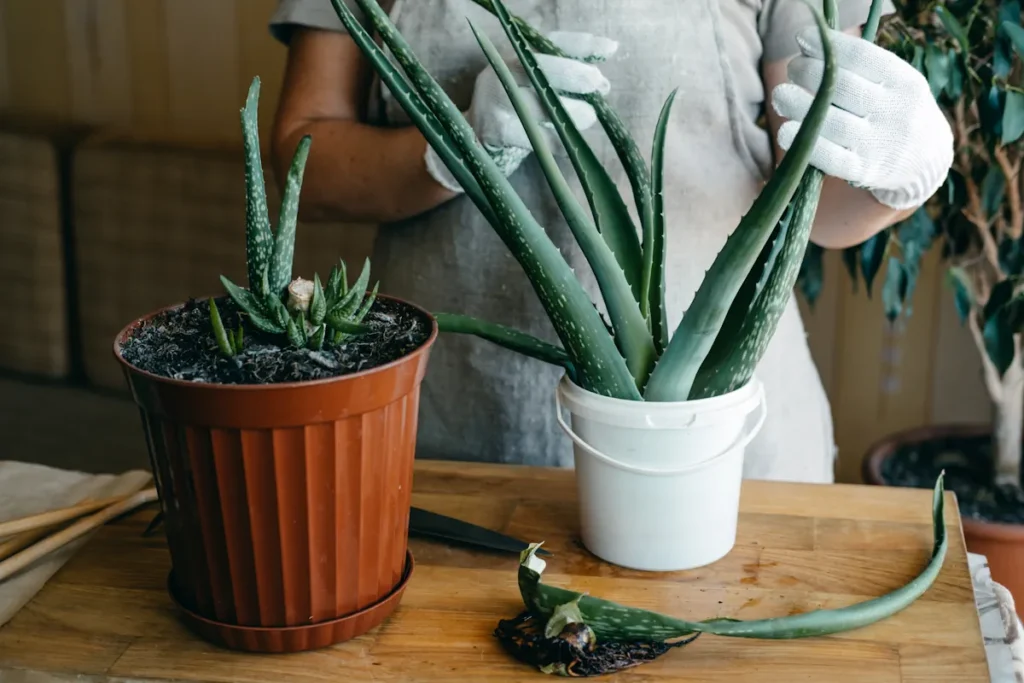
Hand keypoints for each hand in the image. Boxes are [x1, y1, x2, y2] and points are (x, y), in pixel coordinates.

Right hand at [425, 30, 617, 192]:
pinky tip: (568, 144)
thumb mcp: (534, 88)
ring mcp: (494, 100)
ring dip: (571, 112)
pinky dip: (556, 141)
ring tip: (589, 118)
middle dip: (576, 75)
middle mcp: (499, 71)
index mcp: (513, 55)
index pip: (550, 42)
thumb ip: (564, 81)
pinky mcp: (494, 129)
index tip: (610, 49)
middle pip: (542, 67)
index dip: (581, 44)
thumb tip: (603, 83)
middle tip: (599, 87)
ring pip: (540, 103)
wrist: (471, 142)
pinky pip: (533, 136)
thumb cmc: (513, 112)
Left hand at [771, 26, 953, 210]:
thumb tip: (810, 47)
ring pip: (831, 122)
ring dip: (798, 105)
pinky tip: (786, 131)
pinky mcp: (864, 171)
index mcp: (904, 81)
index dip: (827, 46)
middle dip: (809, 73)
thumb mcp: (894, 83)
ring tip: (781, 95)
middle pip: (842, 87)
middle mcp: (895, 111)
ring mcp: (879, 144)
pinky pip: (830, 158)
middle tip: (793, 69)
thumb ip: (860, 67)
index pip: (861, 57)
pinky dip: (805, 143)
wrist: (926, 159)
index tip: (803, 39)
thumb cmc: (896, 111)